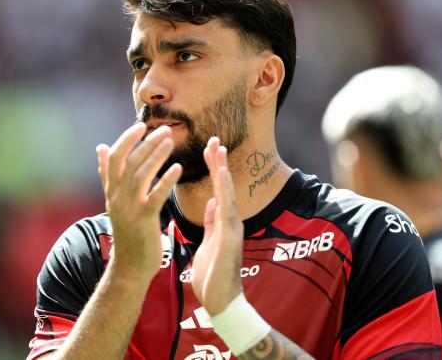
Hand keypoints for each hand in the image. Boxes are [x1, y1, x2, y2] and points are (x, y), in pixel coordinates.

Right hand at [96, 123, 181, 279]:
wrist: (129, 266)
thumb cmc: (127, 230)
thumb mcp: (113, 200)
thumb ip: (108, 174)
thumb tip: (101, 147)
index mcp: (111, 190)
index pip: (115, 157)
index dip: (127, 139)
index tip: (141, 125)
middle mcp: (117, 196)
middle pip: (129, 162)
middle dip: (146, 143)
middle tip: (164, 130)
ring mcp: (129, 208)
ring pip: (140, 174)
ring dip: (156, 155)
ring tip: (170, 141)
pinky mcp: (143, 220)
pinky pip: (155, 196)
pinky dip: (166, 180)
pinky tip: (178, 168)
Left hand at [191, 137, 243, 315]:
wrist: (221, 302)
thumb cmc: (214, 274)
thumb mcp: (209, 242)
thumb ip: (212, 222)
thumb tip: (211, 203)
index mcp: (222, 221)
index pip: (217, 189)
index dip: (213, 168)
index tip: (209, 148)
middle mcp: (230, 220)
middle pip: (223, 186)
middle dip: (218, 162)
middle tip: (214, 138)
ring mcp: (232, 228)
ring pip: (226, 194)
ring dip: (222, 171)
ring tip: (218, 150)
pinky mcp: (230, 238)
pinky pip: (226, 211)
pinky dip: (224, 192)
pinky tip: (221, 177)